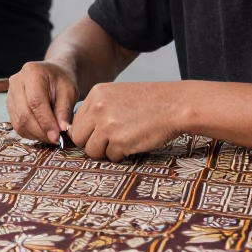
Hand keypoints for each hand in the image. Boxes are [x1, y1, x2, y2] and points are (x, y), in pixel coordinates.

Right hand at [7, 61, 77, 144]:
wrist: (51, 75)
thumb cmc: (61, 81)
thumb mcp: (69, 91)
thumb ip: (65, 110)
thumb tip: (62, 130)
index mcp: (32, 72)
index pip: (35, 101)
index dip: (46, 122)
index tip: (57, 136)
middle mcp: (16, 81)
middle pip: (24, 113)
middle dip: (40, 131)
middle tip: (55, 139)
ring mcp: (10, 93)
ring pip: (19, 122)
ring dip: (35, 134)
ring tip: (51, 137)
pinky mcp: (9, 105)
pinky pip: (17, 124)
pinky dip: (30, 133)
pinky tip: (42, 133)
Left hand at [69, 82, 185, 161]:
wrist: (175, 104)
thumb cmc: (150, 102)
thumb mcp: (118, 95)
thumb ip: (98, 109)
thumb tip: (82, 133)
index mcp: (96, 94)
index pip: (76, 122)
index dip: (87, 133)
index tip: (98, 136)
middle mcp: (98, 109)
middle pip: (79, 138)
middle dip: (92, 144)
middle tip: (108, 143)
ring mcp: (107, 126)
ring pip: (92, 151)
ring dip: (106, 151)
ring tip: (123, 141)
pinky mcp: (119, 142)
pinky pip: (111, 157)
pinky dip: (121, 154)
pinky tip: (134, 142)